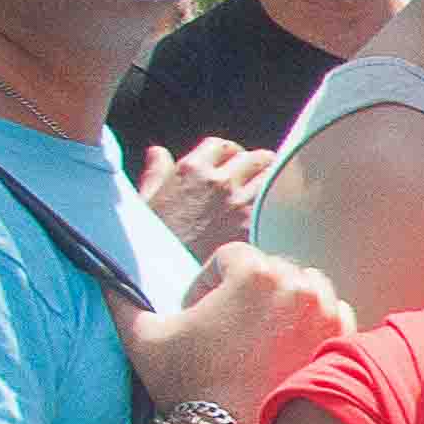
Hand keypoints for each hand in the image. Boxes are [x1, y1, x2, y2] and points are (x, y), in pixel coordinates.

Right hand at [122, 242, 349, 418]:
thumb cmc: (187, 385)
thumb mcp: (143, 337)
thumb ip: (120, 299)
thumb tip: (99, 276)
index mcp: (255, 274)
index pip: (233, 256)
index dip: (210, 280)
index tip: (200, 312)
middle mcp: (300, 288)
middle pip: (274, 269)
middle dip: (250, 292)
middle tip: (228, 328)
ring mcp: (328, 316)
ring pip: (309, 289)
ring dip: (286, 303)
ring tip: (259, 336)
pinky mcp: (345, 346)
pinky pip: (335, 317)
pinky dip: (314, 327)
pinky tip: (286, 352)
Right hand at [137, 134, 278, 258]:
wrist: (166, 277)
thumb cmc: (154, 240)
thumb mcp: (147, 201)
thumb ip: (156, 173)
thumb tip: (158, 153)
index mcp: (191, 170)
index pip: (222, 146)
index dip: (229, 154)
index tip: (231, 165)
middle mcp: (219, 182)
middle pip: (255, 157)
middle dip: (255, 166)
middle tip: (254, 180)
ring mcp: (240, 203)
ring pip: (272, 176)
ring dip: (270, 184)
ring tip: (266, 196)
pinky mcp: (255, 226)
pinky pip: (277, 204)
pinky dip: (276, 207)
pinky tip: (271, 216)